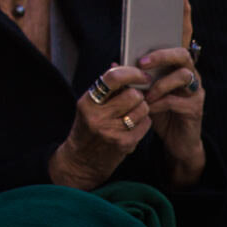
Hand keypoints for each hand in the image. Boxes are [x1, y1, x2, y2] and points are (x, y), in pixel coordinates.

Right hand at [49, 63, 152, 189]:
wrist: (82, 161)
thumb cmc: (87, 129)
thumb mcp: (89, 106)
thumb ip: (104, 88)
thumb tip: (118, 64)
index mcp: (87, 102)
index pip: (112, 78)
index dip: (132, 73)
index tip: (142, 75)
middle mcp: (97, 116)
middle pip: (133, 95)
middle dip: (138, 95)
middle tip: (135, 98)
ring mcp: (111, 131)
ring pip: (142, 109)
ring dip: (142, 109)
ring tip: (132, 113)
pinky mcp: (124, 144)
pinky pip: (145, 124)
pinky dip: (144, 122)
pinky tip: (134, 125)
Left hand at [141, 0, 204, 185]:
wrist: (174, 141)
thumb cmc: (157, 108)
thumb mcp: (142, 88)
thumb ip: (133, 74)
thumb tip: (114, 61)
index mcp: (175, 63)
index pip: (181, 33)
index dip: (183, 13)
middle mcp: (190, 72)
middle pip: (182, 52)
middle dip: (161, 55)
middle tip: (141, 63)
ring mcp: (196, 90)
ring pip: (184, 75)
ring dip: (159, 83)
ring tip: (145, 95)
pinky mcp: (196, 108)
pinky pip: (180, 99)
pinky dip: (162, 102)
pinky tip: (151, 107)